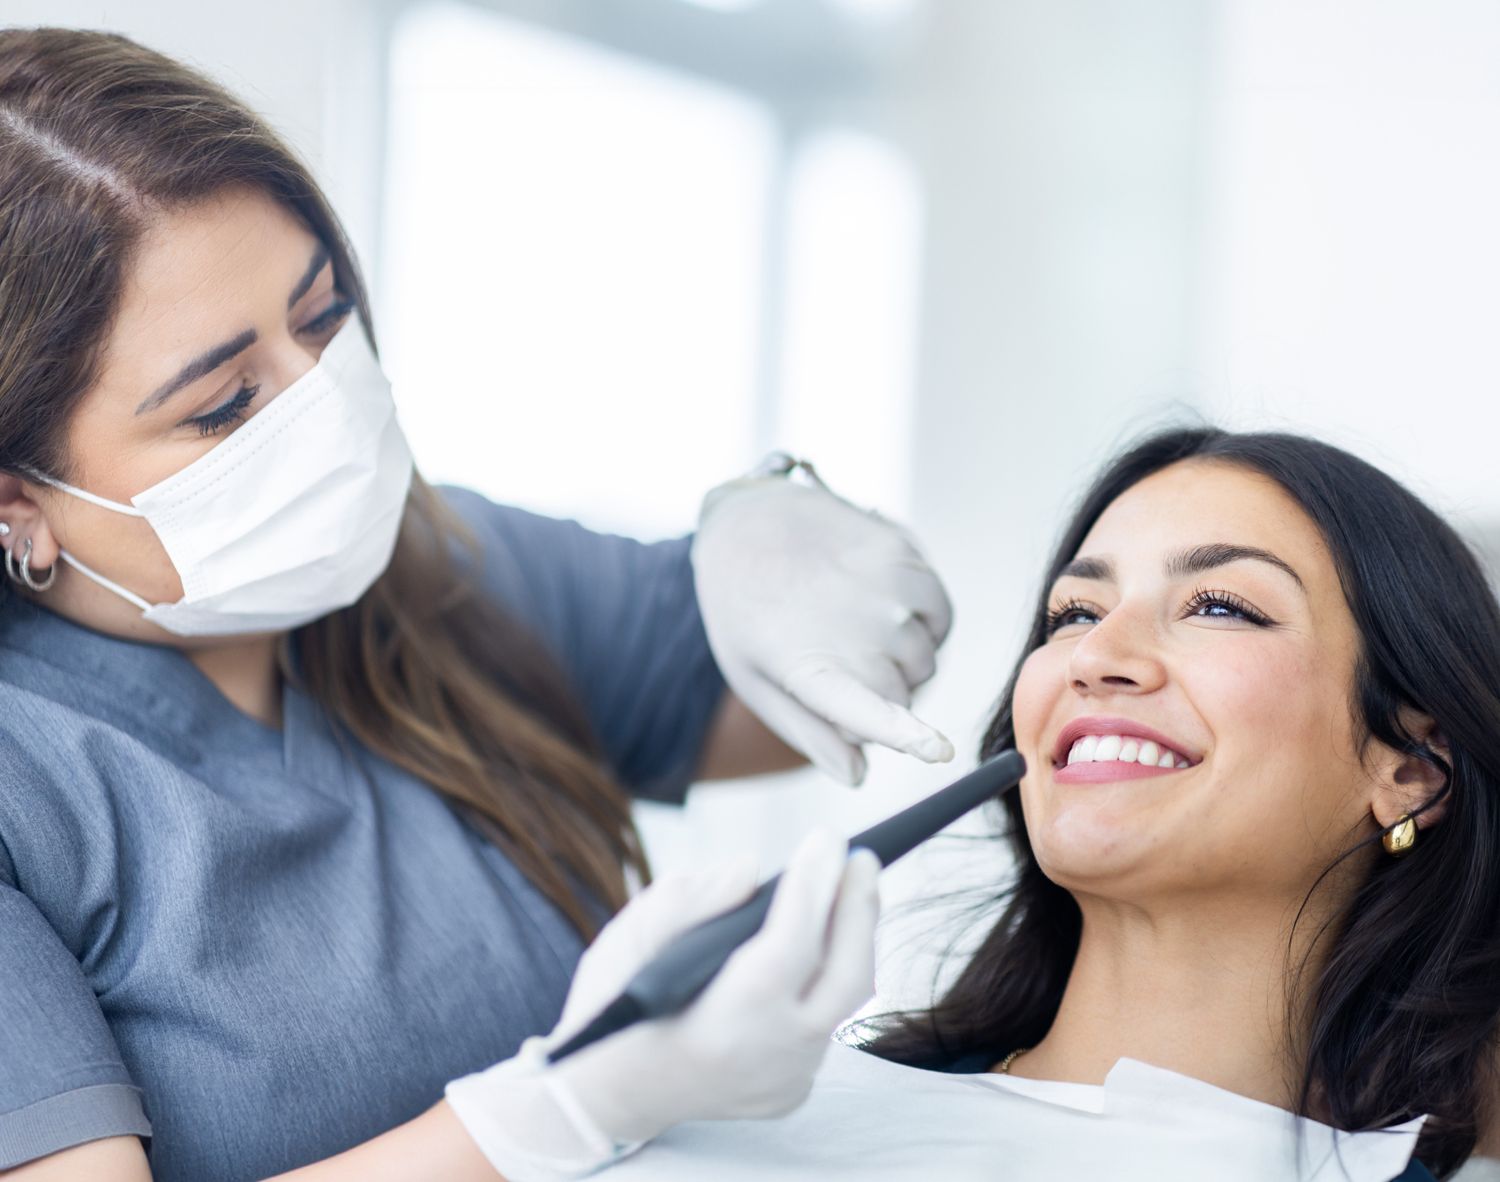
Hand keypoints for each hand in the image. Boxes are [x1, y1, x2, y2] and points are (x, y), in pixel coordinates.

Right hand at [444, 830, 880, 1180]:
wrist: (604, 1096)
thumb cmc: (612, 1010)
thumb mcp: (626, 945)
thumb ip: (688, 902)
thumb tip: (751, 869)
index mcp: (721, 1027)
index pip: (790, 946)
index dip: (813, 888)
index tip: (824, 840)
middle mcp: (766, 1061)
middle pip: (845, 979)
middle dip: (858, 910)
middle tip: (860, 857)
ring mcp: (786, 1080)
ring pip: (844, 1001)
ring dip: (851, 938)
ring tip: (850, 885)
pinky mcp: (792, 1087)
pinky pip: (826, 1020)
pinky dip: (827, 972)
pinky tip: (824, 937)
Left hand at [691, 468, 954, 784]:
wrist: (749, 521)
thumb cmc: (750, 613)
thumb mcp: (756, 679)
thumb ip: (808, 732)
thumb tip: (857, 776)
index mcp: (807, 665)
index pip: (866, 707)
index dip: (905, 733)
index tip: (938, 750)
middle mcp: (851, 627)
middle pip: (904, 696)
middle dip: (881, 695)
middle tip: (839, 663)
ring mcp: (882, 588)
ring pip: (925, 659)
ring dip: (903, 660)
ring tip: (854, 630)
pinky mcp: (903, 555)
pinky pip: (942, 616)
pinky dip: (926, 624)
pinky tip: (886, 609)